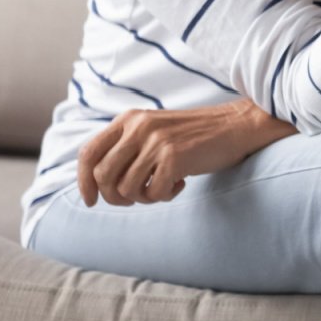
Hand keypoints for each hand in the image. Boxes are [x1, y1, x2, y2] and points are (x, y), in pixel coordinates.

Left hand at [76, 100, 290, 207]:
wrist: (237, 125)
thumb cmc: (195, 135)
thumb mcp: (154, 130)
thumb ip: (127, 146)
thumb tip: (98, 182)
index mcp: (129, 119)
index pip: (88, 153)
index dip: (83, 181)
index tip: (90, 200)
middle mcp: (139, 127)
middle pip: (103, 176)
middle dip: (114, 197)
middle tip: (135, 199)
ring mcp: (157, 141)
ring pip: (126, 189)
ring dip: (142, 198)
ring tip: (161, 188)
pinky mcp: (174, 157)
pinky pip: (153, 193)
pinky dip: (164, 196)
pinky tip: (180, 184)